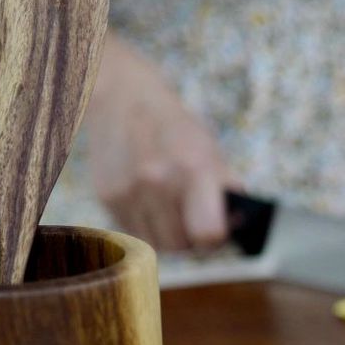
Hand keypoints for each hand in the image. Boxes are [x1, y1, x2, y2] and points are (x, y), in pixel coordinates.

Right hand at [86, 41, 235, 252]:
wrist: (123, 99)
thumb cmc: (175, 128)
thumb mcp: (209, 149)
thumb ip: (225, 189)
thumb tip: (237, 225)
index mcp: (192, 168)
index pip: (208, 233)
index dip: (215, 238)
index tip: (216, 231)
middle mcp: (157, 182)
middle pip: (181, 245)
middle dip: (191, 239)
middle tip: (193, 221)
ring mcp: (128, 191)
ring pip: (156, 244)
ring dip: (167, 235)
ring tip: (171, 211)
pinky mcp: (107, 197)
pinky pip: (133, 232)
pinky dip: (145, 225)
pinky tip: (149, 202)